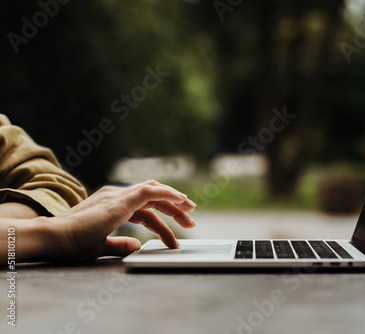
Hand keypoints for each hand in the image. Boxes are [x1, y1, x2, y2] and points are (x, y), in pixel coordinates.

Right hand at [47, 179, 195, 261]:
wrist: (54, 239)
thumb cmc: (71, 244)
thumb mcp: (101, 244)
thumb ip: (120, 244)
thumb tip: (137, 245)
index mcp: (111, 204)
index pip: (144, 207)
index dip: (162, 215)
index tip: (177, 225)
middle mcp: (115, 196)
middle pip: (152, 197)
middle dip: (174, 207)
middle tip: (190, 216)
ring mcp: (117, 196)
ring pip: (155, 193)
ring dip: (175, 202)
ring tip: (191, 213)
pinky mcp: (120, 201)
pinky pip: (150, 192)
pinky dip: (168, 194)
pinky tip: (181, 200)